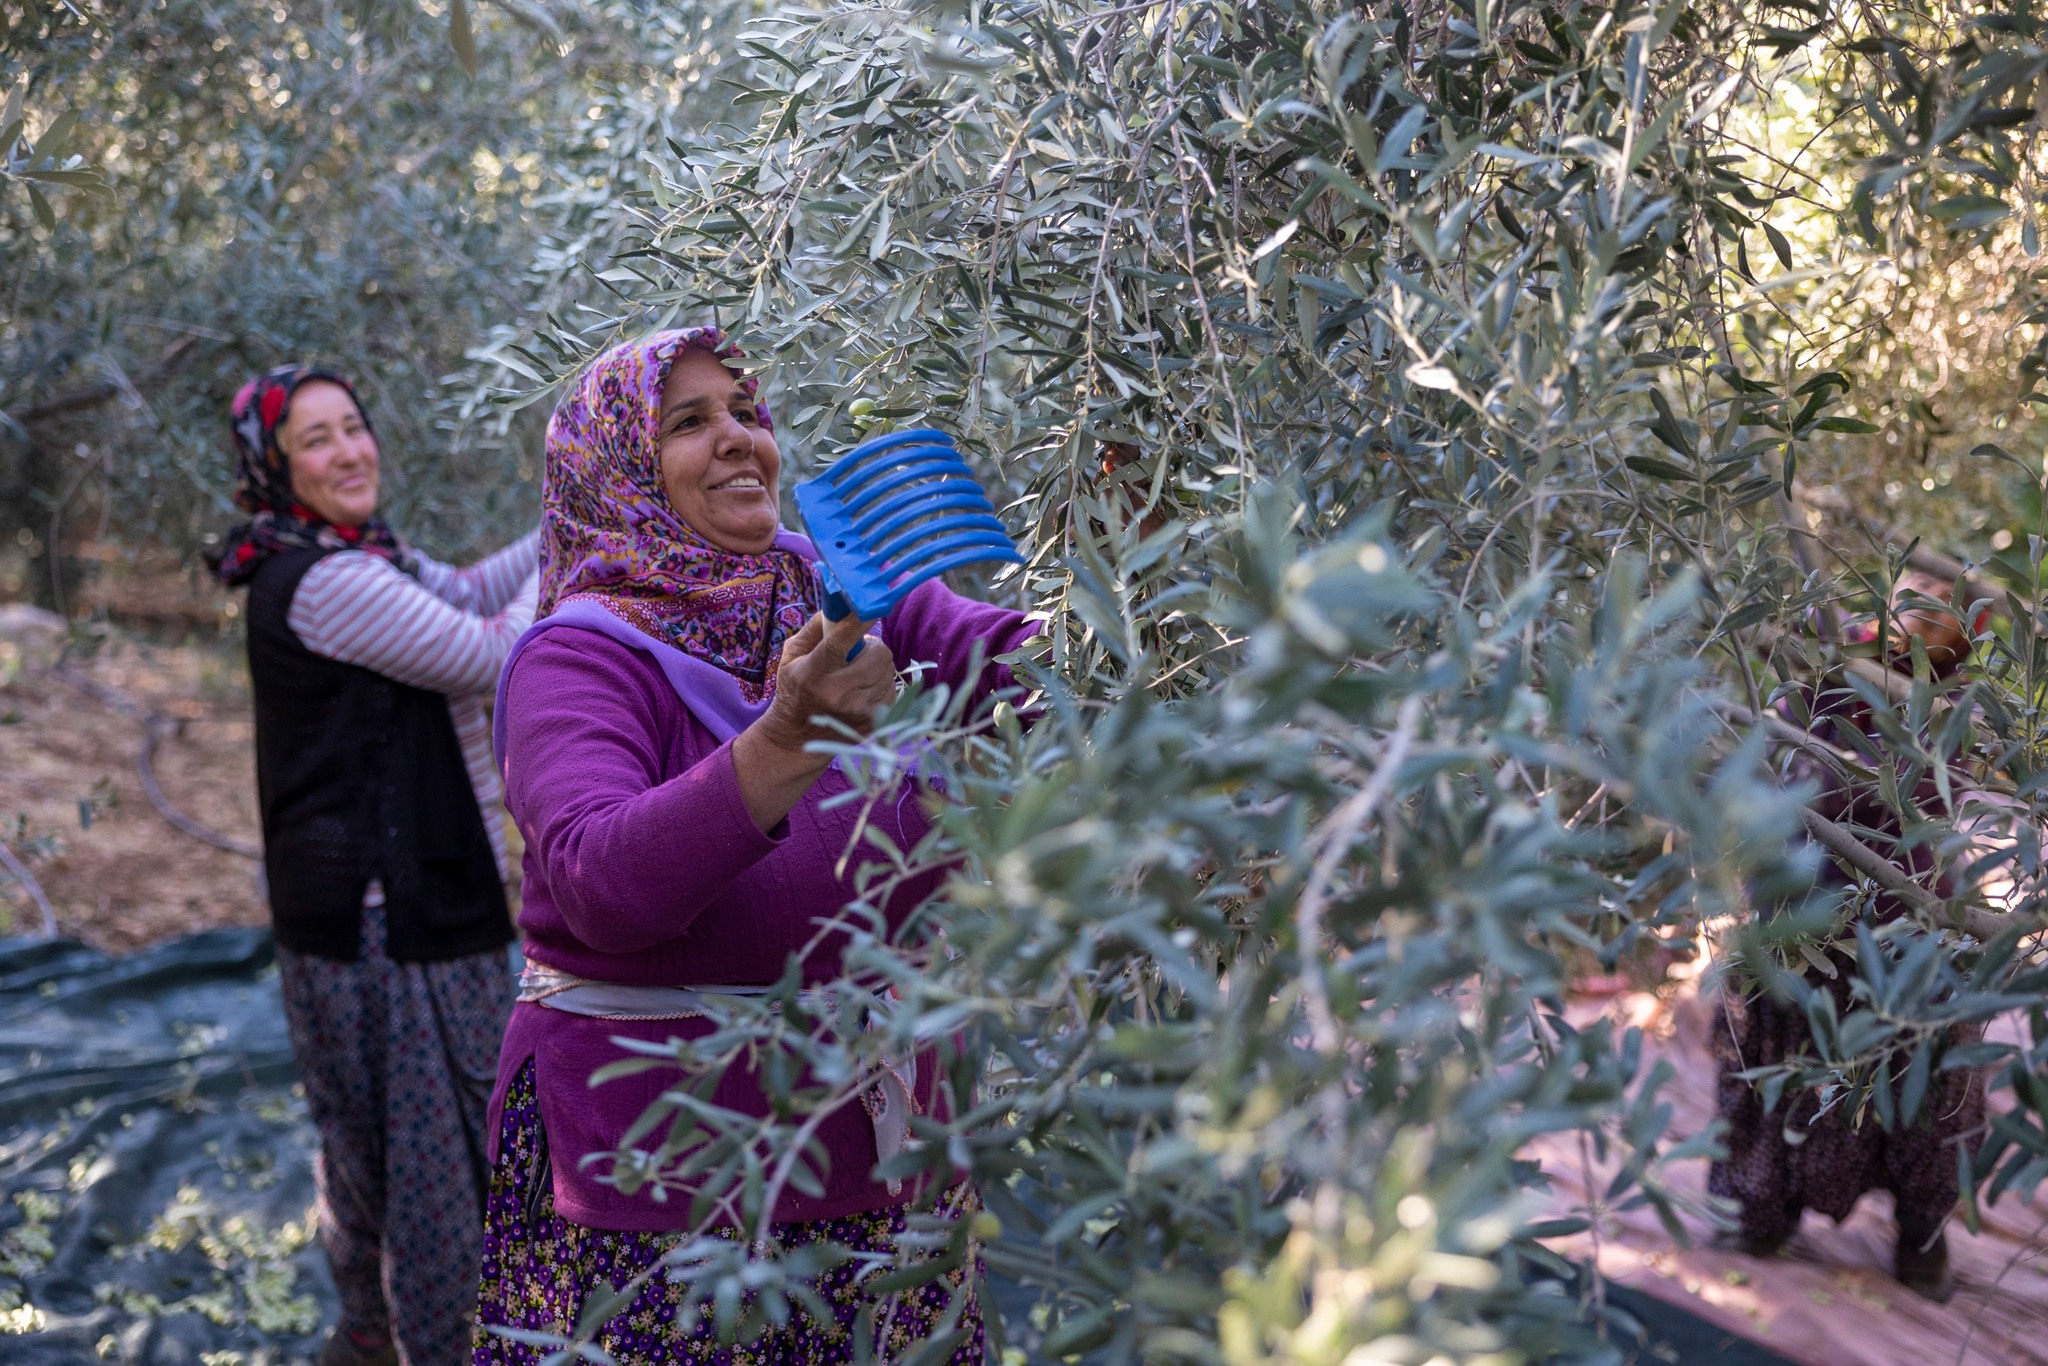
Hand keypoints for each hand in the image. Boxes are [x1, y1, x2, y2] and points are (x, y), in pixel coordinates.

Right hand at [764, 612, 896, 747]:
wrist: (798, 738)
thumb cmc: (794, 689)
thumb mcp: (791, 657)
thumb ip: (813, 629)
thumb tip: (839, 607)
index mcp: (813, 674)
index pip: (839, 643)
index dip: (858, 623)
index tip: (869, 608)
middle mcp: (838, 694)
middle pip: (878, 655)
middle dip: (871, 647)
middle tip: (858, 652)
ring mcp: (859, 710)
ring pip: (888, 670)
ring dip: (877, 666)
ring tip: (857, 673)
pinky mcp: (874, 721)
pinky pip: (891, 689)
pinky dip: (880, 684)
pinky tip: (863, 690)